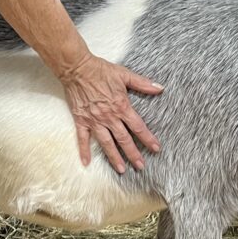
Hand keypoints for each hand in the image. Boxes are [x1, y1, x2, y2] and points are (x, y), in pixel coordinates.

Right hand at [59, 55, 162, 172]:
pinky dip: (84, 151)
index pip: (138, 127)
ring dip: (114, 157)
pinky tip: (87, 162)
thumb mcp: (124, 74)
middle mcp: (109, 117)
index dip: (148, 138)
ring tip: (121, 169)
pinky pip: (83, 139)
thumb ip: (143, 83)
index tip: (156, 149)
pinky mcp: (81, 120)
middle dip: (133, 154)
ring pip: (106, 143)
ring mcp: (94, 121)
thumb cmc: (100, 70)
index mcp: (121, 106)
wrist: (77, 68)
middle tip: (141, 166)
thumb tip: (160, 89)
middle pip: (124, 139)